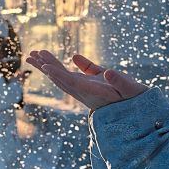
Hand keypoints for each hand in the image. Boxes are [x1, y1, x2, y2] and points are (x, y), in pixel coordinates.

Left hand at [24, 51, 147, 110]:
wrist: (137, 114)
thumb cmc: (135, 101)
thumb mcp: (130, 90)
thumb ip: (118, 81)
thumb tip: (108, 73)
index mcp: (93, 93)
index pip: (71, 83)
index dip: (58, 74)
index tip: (45, 67)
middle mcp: (85, 92)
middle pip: (61, 79)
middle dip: (45, 66)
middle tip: (30, 56)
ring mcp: (86, 89)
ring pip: (63, 76)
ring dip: (49, 65)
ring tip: (35, 54)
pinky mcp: (91, 85)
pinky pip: (73, 74)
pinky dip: (64, 65)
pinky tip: (60, 57)